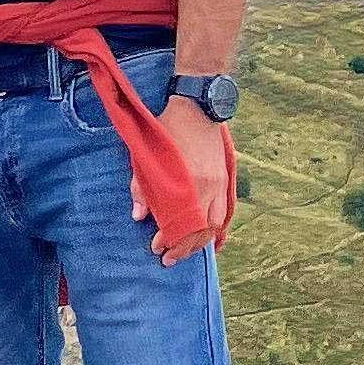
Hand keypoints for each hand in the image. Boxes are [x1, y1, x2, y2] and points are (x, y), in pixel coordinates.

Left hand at [140, 99, 236, 261]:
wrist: (197, 106)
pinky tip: (211, 238)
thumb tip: (139, 216)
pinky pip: (225, 211)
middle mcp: (207, 187)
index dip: (169, 240)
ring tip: (188, 250)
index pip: (181, 224)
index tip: (157, 247)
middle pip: (200, 230)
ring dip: (202, 241)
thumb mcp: (148, 156)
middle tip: (170, 258)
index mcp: (188, 183)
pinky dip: (217, 228)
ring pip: (215, 223)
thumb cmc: (168, 129)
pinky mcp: (224, 177)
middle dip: (185, 247)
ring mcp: (219, 183)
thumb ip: (142, 187)